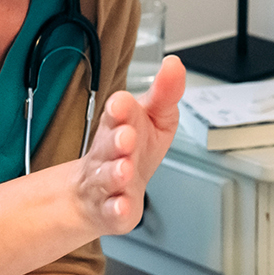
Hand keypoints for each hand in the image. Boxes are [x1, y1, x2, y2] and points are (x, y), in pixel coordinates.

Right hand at [72, 55, 183, 234]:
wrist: (99, 194)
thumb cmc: (133, 150)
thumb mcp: (153, 118)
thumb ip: (165, 93)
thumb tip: (175, 64)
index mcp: (119, 126)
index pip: (118, 113)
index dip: (120, 109)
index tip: (121, 103)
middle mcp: (109, 153)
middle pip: (108, 145)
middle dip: (116, 140)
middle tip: (126, 136)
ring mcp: (106, 182)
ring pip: (107, 177)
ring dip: (115, 173)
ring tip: (125, 170)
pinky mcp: (111, 210)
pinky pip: (111, 210)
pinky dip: (116, 209)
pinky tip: (121, 207)